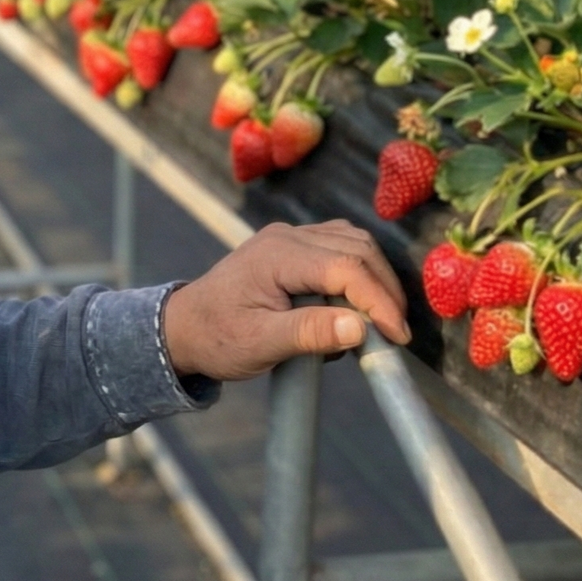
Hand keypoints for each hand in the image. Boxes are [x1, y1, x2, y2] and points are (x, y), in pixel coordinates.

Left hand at [161, 221, 409, 381]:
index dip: (378, 301)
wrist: (185, 327)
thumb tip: (359, 328)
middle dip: (385, 290)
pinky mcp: (296, 247)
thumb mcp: (260, 344)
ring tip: (380, 323)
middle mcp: (288, 236)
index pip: (346, 267)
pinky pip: (341, 248)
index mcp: (278, 254)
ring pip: (354, 243)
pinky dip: (360, 273)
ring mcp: (291, 237)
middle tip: (395, 334)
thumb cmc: (218, 337)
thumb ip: (308, 333)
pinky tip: (357, 308)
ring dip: (375, 279)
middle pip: (357, 248)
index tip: (396, 337)